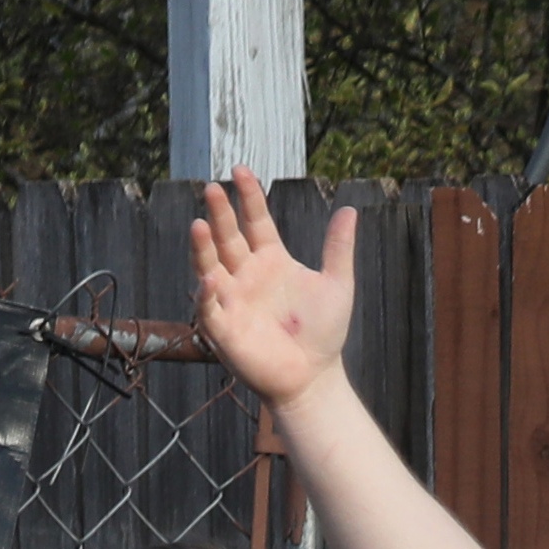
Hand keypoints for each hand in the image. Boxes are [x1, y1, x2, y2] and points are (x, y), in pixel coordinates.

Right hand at [195, 170, 359, 412]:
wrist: (314, 378)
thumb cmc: (324, 334)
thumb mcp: (337, 286)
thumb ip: (338, 249)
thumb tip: (349, 210)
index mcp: (271, 260)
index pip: (255, 220)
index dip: (248, 196)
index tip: (240, 170)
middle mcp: (246, 275)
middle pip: (229, 238)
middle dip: (220, 214)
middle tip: (212, 188)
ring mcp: (232, 300)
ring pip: (210, 266)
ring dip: (203, 247)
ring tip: (199, 224)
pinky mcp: (224, 329)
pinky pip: (209, 308)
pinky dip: (207, 294)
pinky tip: (212, 279)